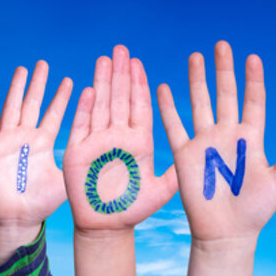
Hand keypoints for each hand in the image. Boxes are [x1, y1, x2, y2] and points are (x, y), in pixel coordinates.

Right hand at [0, 61, 72, 265]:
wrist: (14, 219)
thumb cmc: (40, 204)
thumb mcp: (65, 179)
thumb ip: (78, 162)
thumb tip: (105, 152)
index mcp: (43, 143)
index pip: (54, 114)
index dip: (61, 97)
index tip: (70, 79)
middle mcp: (25, 137)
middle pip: (33, 103)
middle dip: (39, 84)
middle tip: (44, 63)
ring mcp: (6, 141)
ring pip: (12, 107)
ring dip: (16, 88)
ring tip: (22, 69)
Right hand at [63, 45, 175, 230]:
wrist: (105, 227)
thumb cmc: (133, 210)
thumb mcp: (162, 191)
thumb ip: (176, 173)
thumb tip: (197, 154)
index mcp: (139, 142)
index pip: (139, 106)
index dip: (139, 83)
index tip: (138, 62)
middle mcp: (118, 137)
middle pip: (119, 99)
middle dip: (120, 74)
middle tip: (121, 49)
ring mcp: (97, 143)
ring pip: (100, 106)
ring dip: (102, 82)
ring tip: (104, 59)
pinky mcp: (77, 152)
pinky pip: (81, 125)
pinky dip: (84, 108)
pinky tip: (87, 89)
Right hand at [159, 41, 275, 241]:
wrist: (226, 232)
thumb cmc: (255, 210)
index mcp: (251, 138)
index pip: (252, 101)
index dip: (253, 80)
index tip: (252, 58)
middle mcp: (227, 134)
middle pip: (225, 95)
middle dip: (223, 70)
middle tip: (221, 45)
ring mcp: (204, 142)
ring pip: (199, 103)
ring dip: (197, 80)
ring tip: (195, 57)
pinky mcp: (184, 154)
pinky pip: (174, 126)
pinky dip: (168, 107)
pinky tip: (163, 87)